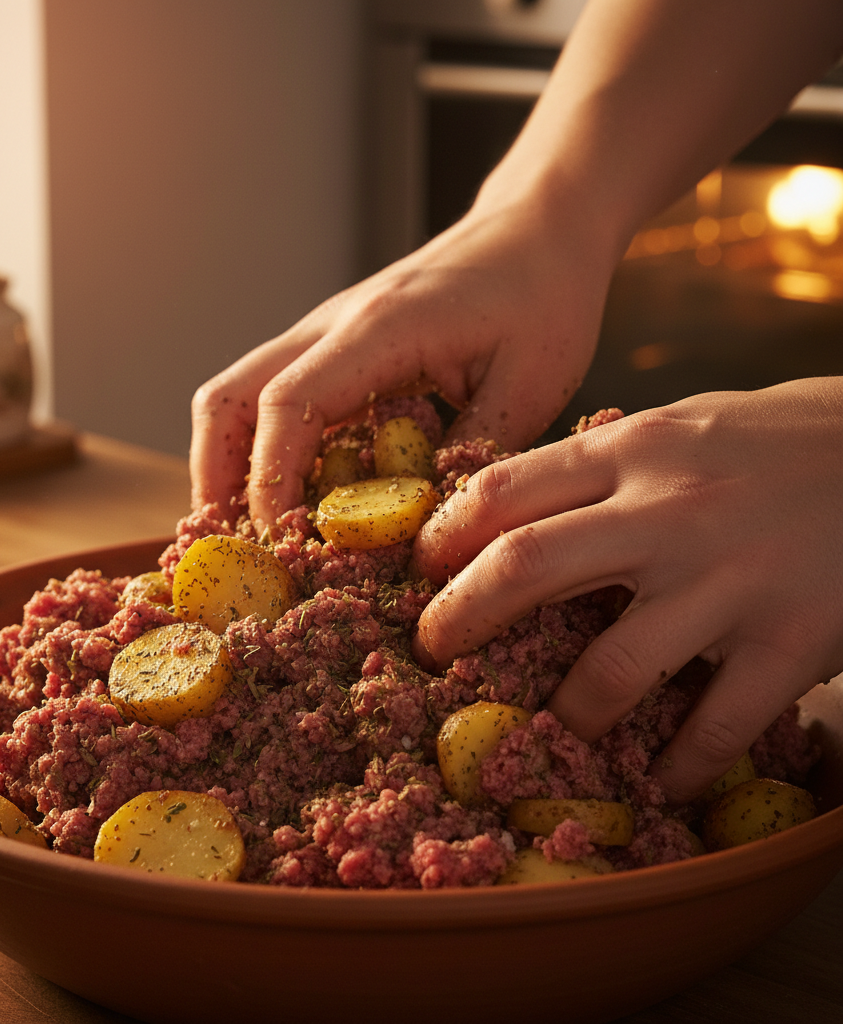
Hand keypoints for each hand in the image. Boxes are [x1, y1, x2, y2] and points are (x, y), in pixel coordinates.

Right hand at [189, 197, 613, 531]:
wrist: (535, 229)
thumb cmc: (542, 296)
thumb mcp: (530, 385)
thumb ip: (471, 457)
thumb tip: (419, 528)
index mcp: (380, 329)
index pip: (286, 405)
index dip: (270, 480)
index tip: (282, 541)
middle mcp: (331, 326)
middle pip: (227, 399)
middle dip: (215, 480)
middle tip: (235, 548)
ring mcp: (324, 335)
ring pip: (236, 398)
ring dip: (230, 467)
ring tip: (254, 533)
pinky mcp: (333, 350)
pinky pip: (273, 399)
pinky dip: (265, 451)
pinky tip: (296, 497)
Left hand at [411, 378, 842, 802]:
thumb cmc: (782, 438)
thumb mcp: (682, 425)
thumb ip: (604, 466)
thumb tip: (515, 508)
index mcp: (634, 450)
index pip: (503, 491)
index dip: (443, 535)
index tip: (421, 569)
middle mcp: (669, 511)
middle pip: (525, 567)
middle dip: (459, 618)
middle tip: (433, 651)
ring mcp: (729, 579)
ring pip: (612, 668)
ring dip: (566, 712)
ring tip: (549, 728)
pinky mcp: (793, 640)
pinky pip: (715, 725)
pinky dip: (677, 764)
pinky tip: (657, 778)